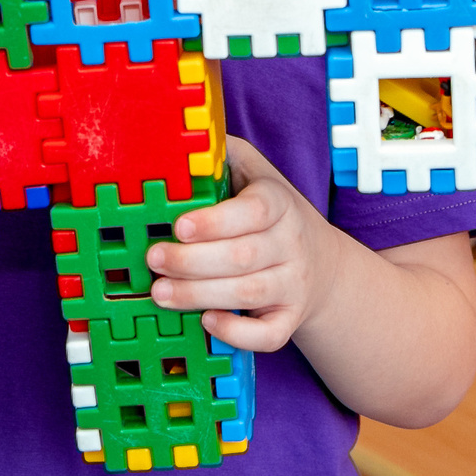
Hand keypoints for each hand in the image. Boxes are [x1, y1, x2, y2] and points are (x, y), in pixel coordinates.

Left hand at [147, 138, 333, 351]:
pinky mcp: (290, 319)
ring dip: (200, 295)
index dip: (216, 222)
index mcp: (279, 203)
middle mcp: (292, 243)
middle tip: (153, 259)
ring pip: (249, 293)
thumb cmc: (270, 212)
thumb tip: (177, 140)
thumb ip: (223, 156)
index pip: (254, 211)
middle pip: (242, 257)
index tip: (179, 226)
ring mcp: (294, 284)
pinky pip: (270, 335)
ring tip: (160, 292)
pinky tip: (207, 322)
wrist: (321, 262)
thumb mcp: (255, 173)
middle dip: (191, 262)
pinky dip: (238, 333)